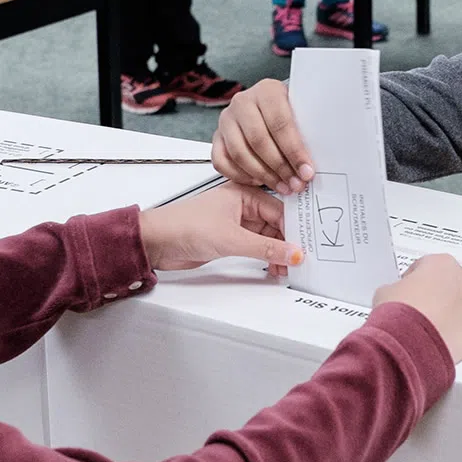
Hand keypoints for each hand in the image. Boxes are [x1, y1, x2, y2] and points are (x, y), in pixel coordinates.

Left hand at [139, 183, 303, 272]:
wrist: (156, 241)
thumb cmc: (183, 225)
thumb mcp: (231, 238)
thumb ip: (265, 248)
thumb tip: (292, 253)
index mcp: (244, 193)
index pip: (280, 211)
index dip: (294, 231)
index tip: (306, 247)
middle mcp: (242, 206)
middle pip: (276, 225)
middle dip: (288, 244)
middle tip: (300, 262)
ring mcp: (236, 223)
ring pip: (267, 238)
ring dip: (277, 254)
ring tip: (287, 269)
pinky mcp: (229, 239)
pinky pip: (256, 247)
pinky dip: (266, 258)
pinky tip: (273, 267)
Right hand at [212, 79, 315, 193]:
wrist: (268, 105)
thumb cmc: (286, 110)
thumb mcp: (300, 112)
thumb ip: (305, 132)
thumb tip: (310, 163)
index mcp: (267, 91)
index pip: (280, 124)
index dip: (294, 151)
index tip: (305, 171)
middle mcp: (243, 102)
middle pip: (259, 140)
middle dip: (279, 167)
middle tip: (294, 182)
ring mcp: (227, 119)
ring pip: (239, 154)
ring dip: (263, 175)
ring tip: (281, 185)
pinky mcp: (217, 136)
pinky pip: (222, 162)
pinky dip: (240, 176)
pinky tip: (258, 181)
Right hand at [371, 254, 461, 362]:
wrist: (411, 342)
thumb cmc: (399, 313)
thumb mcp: (386, 292)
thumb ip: (398, 288)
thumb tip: (400, 295)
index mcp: (439, 263)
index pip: (429, 265)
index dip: (418, 279)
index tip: (412, 291)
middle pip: (460, 276)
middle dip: (449, 286)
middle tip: (433, 303)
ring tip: (452, 315)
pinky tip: (459, 331)